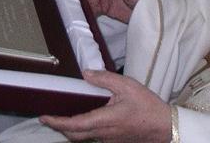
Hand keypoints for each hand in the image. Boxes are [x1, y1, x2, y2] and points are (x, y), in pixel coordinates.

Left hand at [41, 70, 171, 142]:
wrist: (165, 127)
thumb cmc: (148, 107)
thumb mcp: (127, 86)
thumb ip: (105, 79)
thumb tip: (86, 74)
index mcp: (104, 120)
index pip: (74, 125)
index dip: (56, 122)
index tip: (44, 117)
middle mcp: (103, 134)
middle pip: (74, 135)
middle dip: (59, 127)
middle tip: (49, 118)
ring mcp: (108, 140)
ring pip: (83, 138)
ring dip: (71, 129)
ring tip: (63, 118)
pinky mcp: (114, 141)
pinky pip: (93, 137)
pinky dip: (83, 131)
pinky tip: (85, 120)